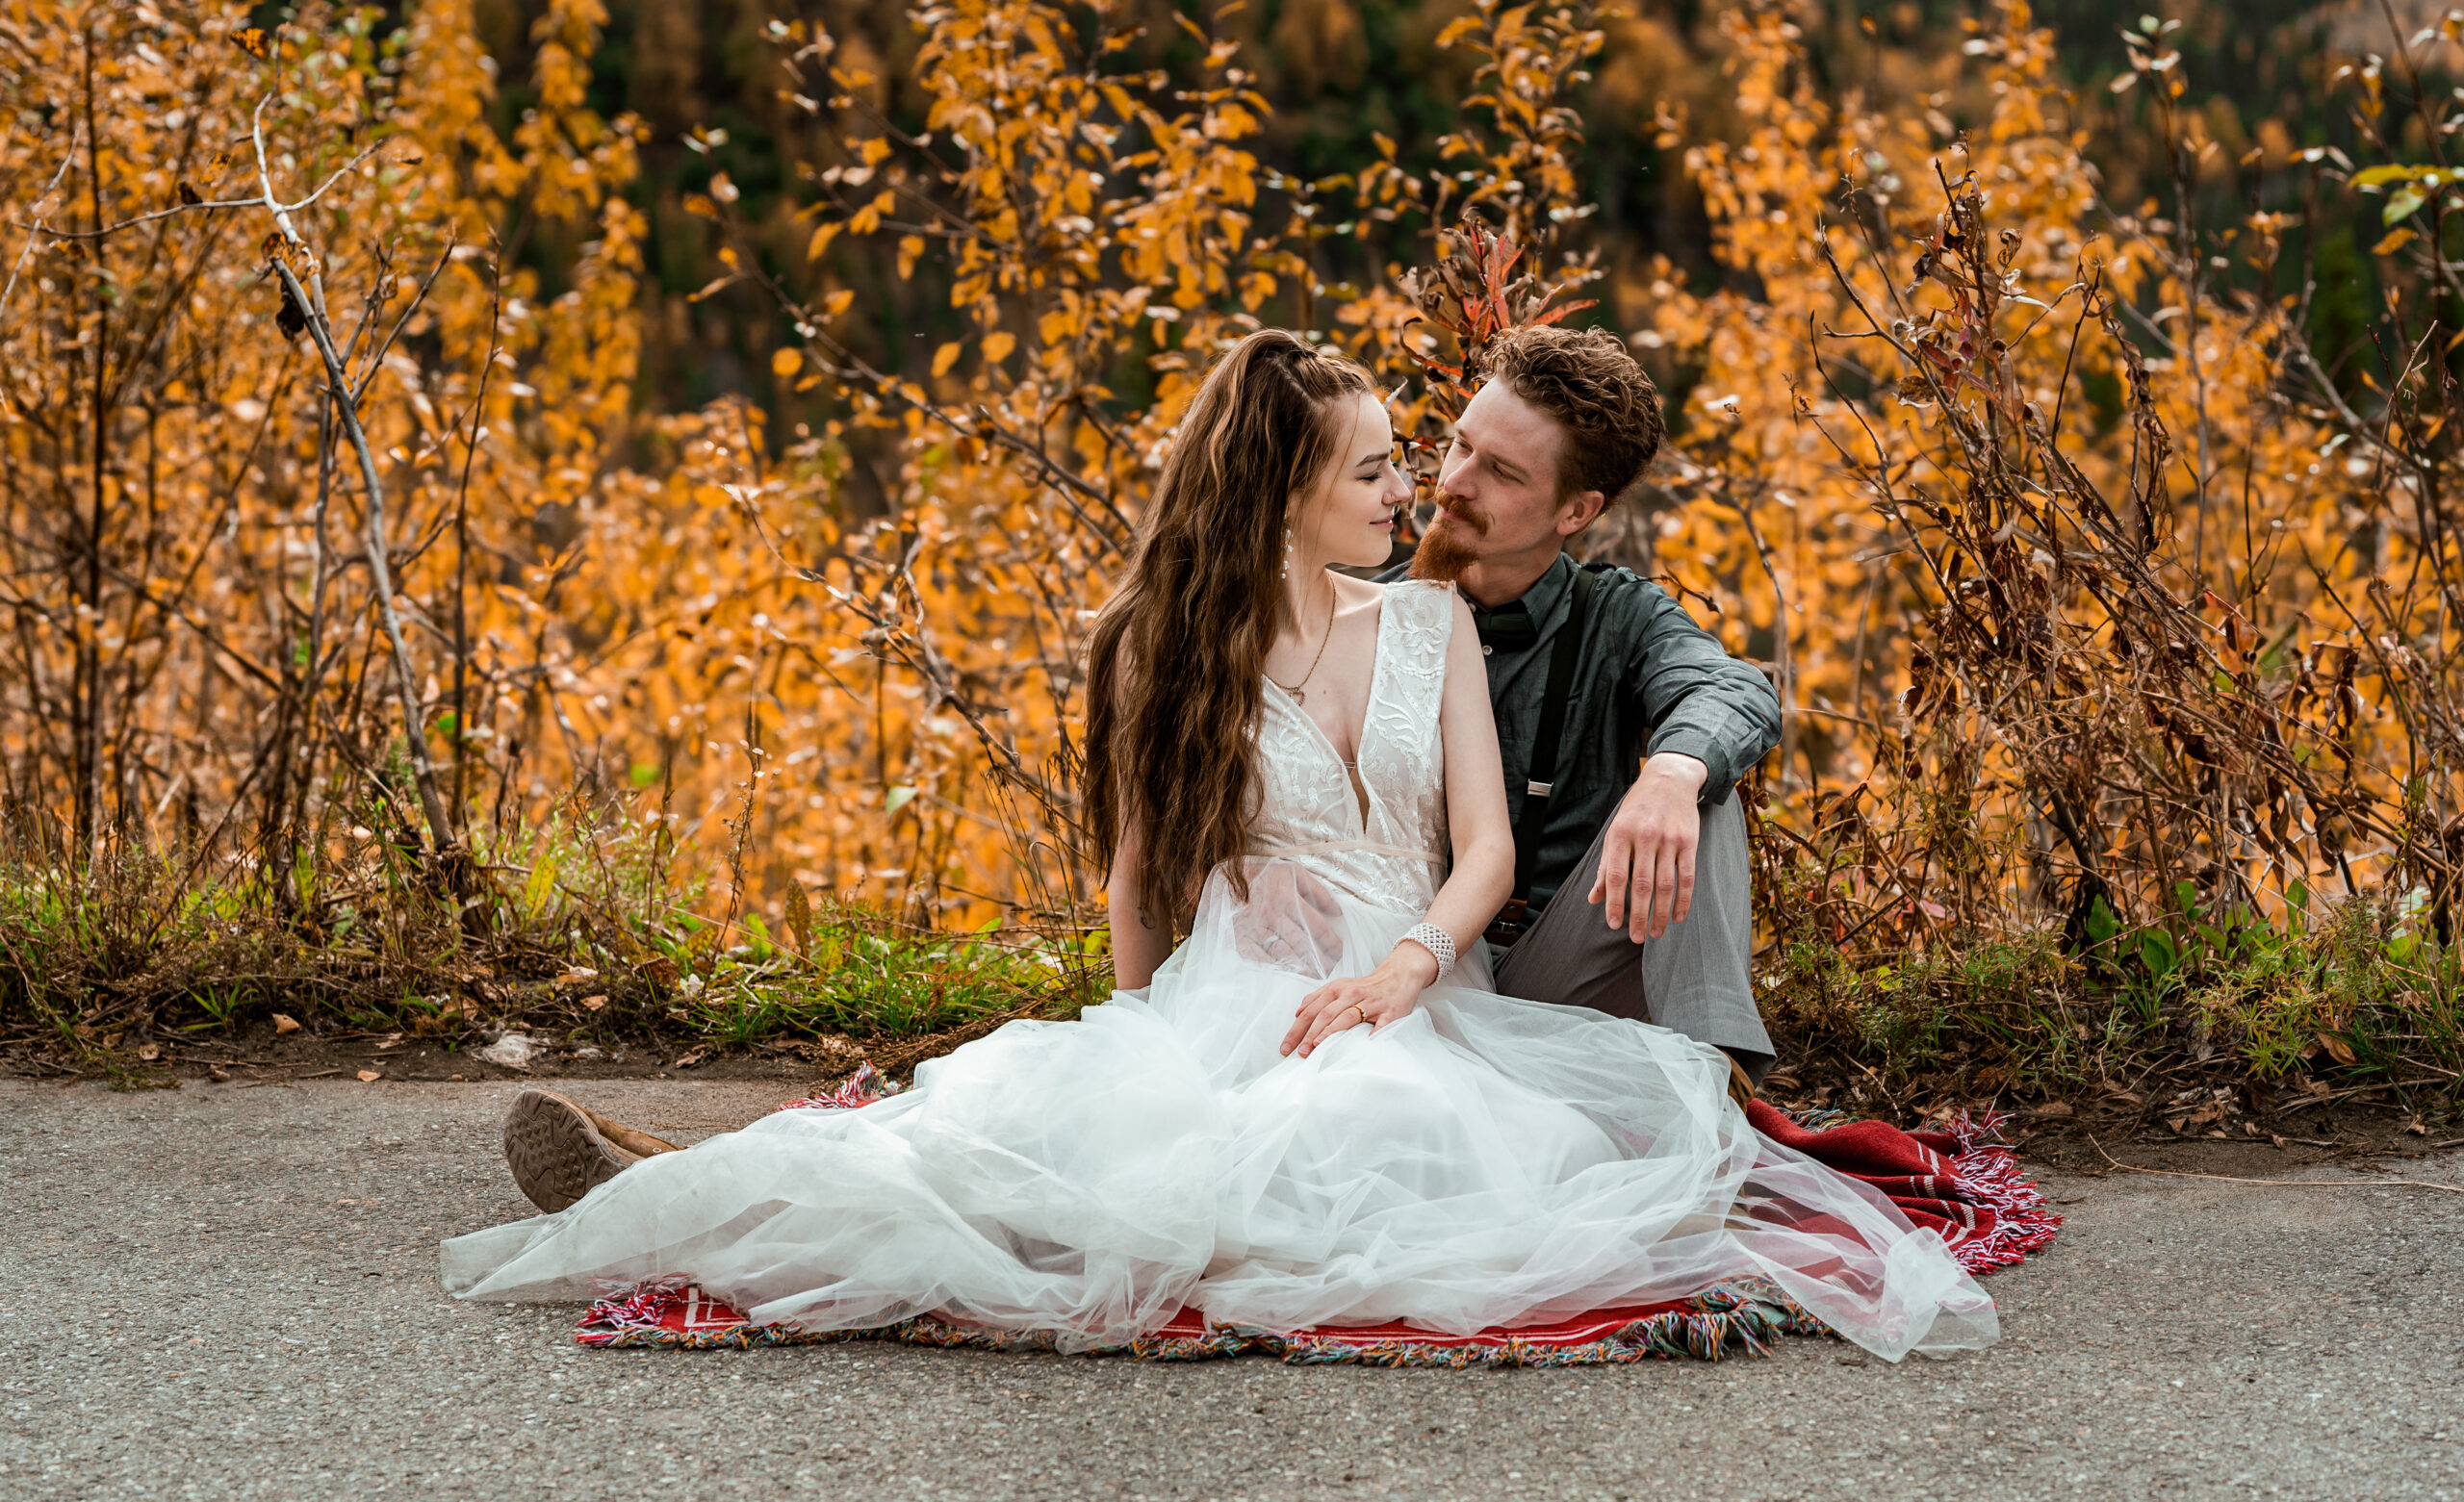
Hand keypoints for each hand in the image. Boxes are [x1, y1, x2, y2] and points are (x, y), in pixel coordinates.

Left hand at [1279, 942, 1439, 1057]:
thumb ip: (1318, 998)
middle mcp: (1351, 994)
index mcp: (1336, 990)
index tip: (1286, 1048)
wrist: (1399, 976)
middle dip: (1310, 1034)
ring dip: (1331, 1032)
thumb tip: (1298, 1013)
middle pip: (1325, 1014)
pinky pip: (1381, 1024)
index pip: (1311, 1011)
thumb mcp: (1340, 987)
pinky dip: (1373, 1034)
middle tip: (1300, 1053)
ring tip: (1319, 1046)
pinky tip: (1366, 1044)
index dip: (1297, 1030)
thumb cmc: (1366, 987)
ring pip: (1347, 1017)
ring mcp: (1371, 1003)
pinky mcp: (1390, 1012)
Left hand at [1587, 752, 1706, 942]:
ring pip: (1665, 884)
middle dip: (1638, 915)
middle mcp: (1645, 837)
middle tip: (1636, 938)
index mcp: (1621, 835)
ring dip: (1661, 913)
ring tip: (1656, 933)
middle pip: (1642, 884)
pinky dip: (1683, 900)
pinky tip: (1678, 917)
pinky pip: (1687, 877)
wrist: (1668, 780)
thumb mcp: (1615, 832)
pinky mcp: (1689, 842)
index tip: (1614, 925)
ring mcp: (1668, 839)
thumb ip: (1606, 867)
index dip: (1614, 903)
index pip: (1616, 876)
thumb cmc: (1636, 810)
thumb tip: (1594, 898)